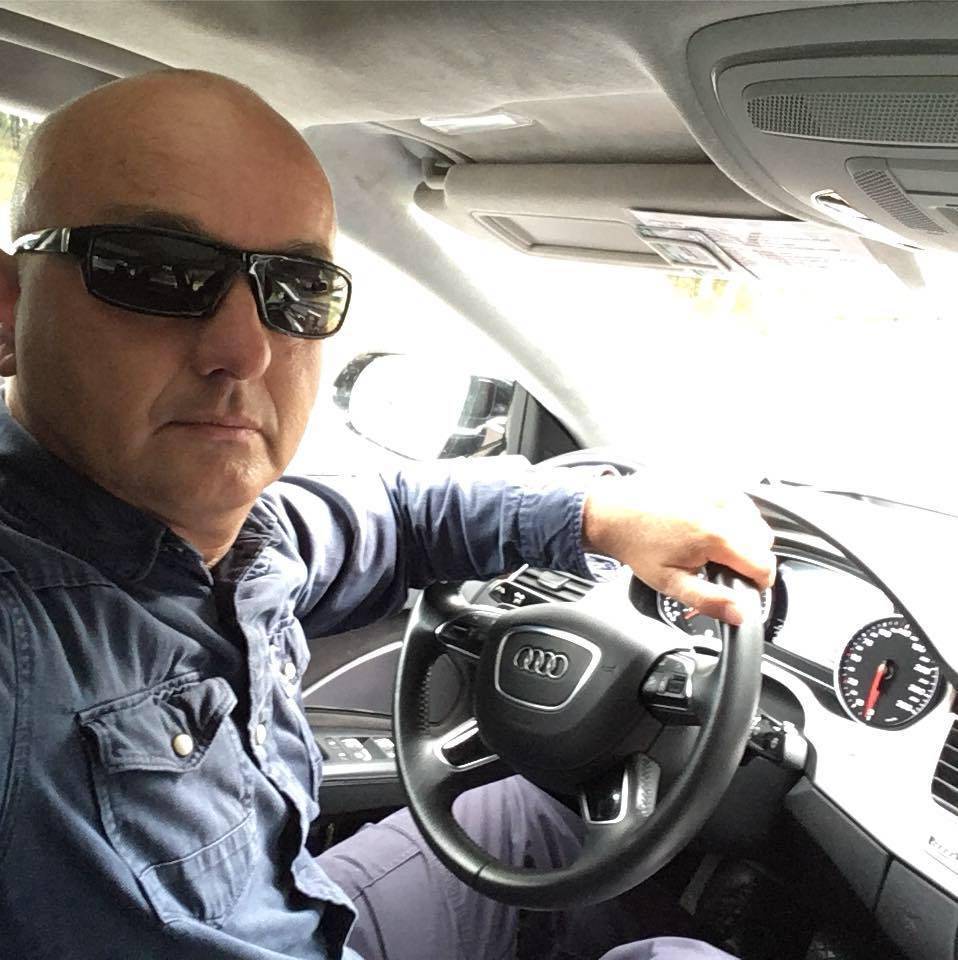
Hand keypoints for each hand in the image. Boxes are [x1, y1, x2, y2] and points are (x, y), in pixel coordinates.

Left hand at [582, 472, 774, 624]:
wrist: (613, 511)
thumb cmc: (637, 545)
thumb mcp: (670, 582)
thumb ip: (709, 600)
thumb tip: (740, 615)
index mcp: (715, 535)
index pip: (764, 564)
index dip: (759, 582)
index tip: (746, 587)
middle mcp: (722, 506)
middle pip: (763, 541)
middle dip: (751, 558)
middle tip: (722, 567)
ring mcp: (717, 488)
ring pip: (755, 519)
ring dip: (745, 535)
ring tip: (713, 546)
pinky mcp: (710, 478)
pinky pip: (739, 500)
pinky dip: (733, 515)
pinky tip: (710, 525)